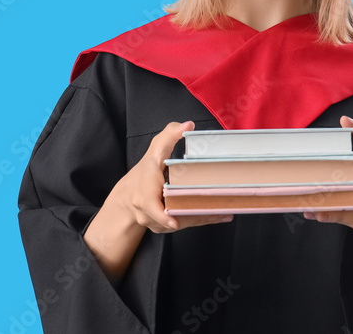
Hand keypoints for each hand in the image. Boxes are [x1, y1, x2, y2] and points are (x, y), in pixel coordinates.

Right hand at [110, 120, 233, 233]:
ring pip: (182, 223)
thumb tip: (188, 125)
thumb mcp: (154, 151)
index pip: (151, 206)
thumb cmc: (144, 173)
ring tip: (224, 212)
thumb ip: (169, 136)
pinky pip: (184, 225)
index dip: (162, 216)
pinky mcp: (164, 229)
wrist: (127, 198)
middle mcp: (148, 212)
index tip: (173, 221)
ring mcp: (156, 223)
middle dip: (198, 215)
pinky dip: (201, 220)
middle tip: (220, 209)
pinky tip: (219, 215)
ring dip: (204, 218)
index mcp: (144, 193)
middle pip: (175, 217)